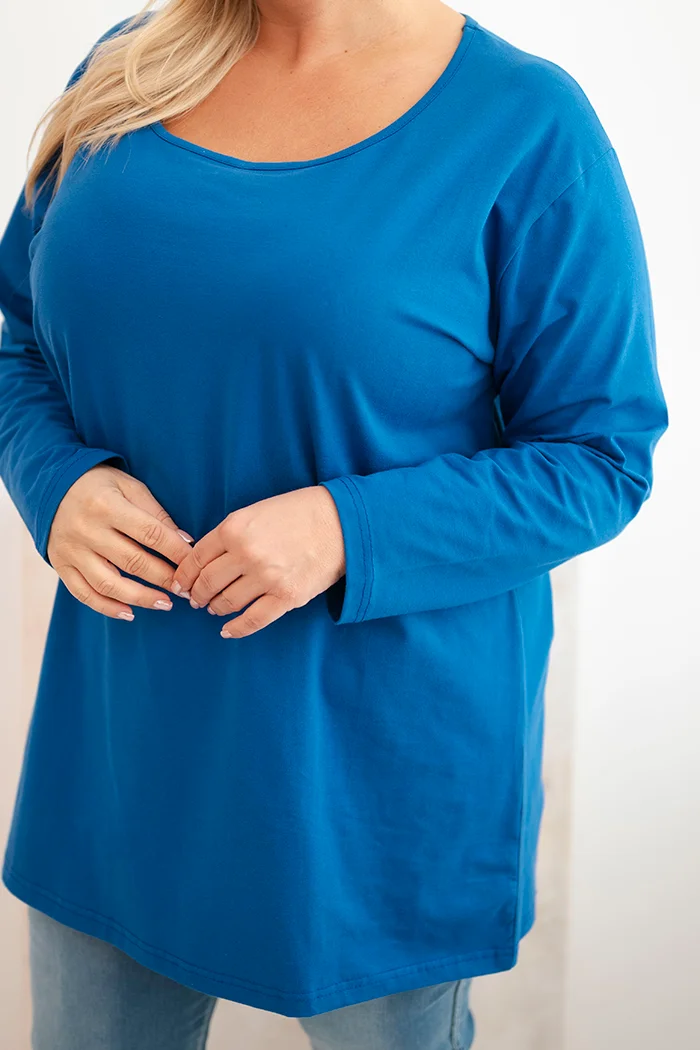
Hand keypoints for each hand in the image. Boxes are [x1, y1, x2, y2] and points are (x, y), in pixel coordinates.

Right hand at [47, 463, 194, 620]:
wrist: (52, 486)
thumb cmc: (100, 485)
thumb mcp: (129, 486)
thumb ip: (156, 513)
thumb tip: (184, 542)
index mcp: (107, 505)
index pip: (150, 534)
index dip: (176, 552)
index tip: (195, 564)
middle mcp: (86, 530)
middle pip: (133, 562)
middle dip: (165, 578)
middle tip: (187, 589)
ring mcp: (71, 550)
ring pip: (109, 584)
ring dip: (141, 598)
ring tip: (165, 604)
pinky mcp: (61, 565)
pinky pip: (84, 594)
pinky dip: (107, 608)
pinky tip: (130, 613)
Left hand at [172, 486, 345, 637]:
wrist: (341, 522)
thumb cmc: (299, 512)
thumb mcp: (256, 511)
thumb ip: (230, 533)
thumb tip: (206, 560)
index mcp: (234, 528)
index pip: (196, 558)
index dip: (184, 575)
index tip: (181, 584)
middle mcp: (246, 554)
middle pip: (207, 583)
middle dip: (197, 594)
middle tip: (195, 599)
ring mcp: (266, 578)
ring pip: (227, 602)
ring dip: (215, 608)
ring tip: (214, 608)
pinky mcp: (286, 597)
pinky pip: (252, 620)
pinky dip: (235, 629)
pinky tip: (227, 631)